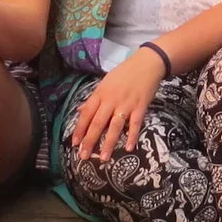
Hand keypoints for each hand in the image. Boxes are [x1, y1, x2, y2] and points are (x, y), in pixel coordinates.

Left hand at [70, 47, 166, 163]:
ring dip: (109, 143)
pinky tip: (129, 148)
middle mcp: (111, 100)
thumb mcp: (105, 82)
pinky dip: (132, 136)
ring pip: (115, 126)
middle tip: (84, 156)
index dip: (80, 129)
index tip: (74, 143)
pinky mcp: (140, 107)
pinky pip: (135, 124)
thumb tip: (80, 110)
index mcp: (100, 93)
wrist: (147, 63)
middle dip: (90, 141)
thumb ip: (94, 98)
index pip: (87, 113)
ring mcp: (126, 104)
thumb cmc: (124, 73)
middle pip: (98, 123)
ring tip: (103, 158)